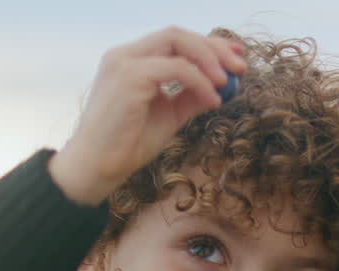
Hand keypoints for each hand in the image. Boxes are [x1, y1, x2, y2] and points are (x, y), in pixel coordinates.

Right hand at [49, 27, 245, 205]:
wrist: (98, 167)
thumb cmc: (128, 144)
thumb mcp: (169, 115)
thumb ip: (191, 97)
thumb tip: (222, 88)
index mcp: (132, 60)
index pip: (174, 40)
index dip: (208, 45)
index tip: (235, 58)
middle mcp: (125, 54)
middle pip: (178, 35)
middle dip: (213, 47)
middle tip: (240, 67)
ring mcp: (125, 62)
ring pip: (177, 42)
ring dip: (209, 60)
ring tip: (227, 83)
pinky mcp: (130, 77)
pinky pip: (176, 68)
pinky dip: (199, 81)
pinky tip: (212, 100)